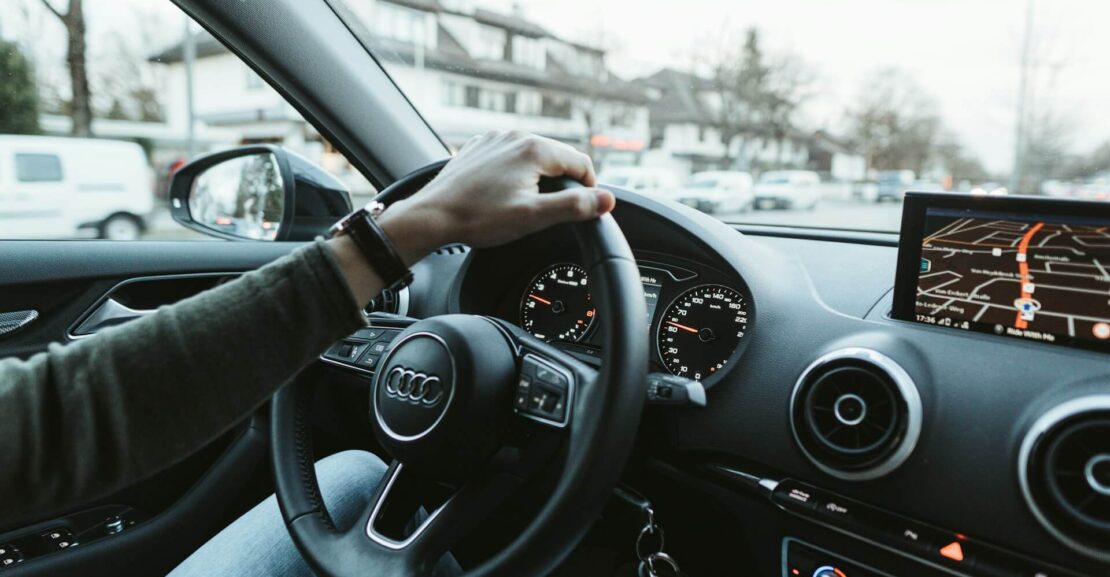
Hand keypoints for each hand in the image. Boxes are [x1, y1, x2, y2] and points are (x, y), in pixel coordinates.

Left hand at [379, 131, 615, 263]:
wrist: (432, 215)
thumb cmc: (479, 218)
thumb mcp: (533, 217)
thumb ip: (574, 207)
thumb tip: (607, 200)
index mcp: (534, 149)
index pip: (581, 163)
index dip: (589, 188)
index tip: (584, 209)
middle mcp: (515, 136)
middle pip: (558, 157)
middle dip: (563, 183)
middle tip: (554, 212)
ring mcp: (495, 140)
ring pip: (533, 156)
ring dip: (539, 178)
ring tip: (527, 205)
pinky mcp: (479, 148)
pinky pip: (509, 157)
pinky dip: (516, 173)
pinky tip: (504, 194)